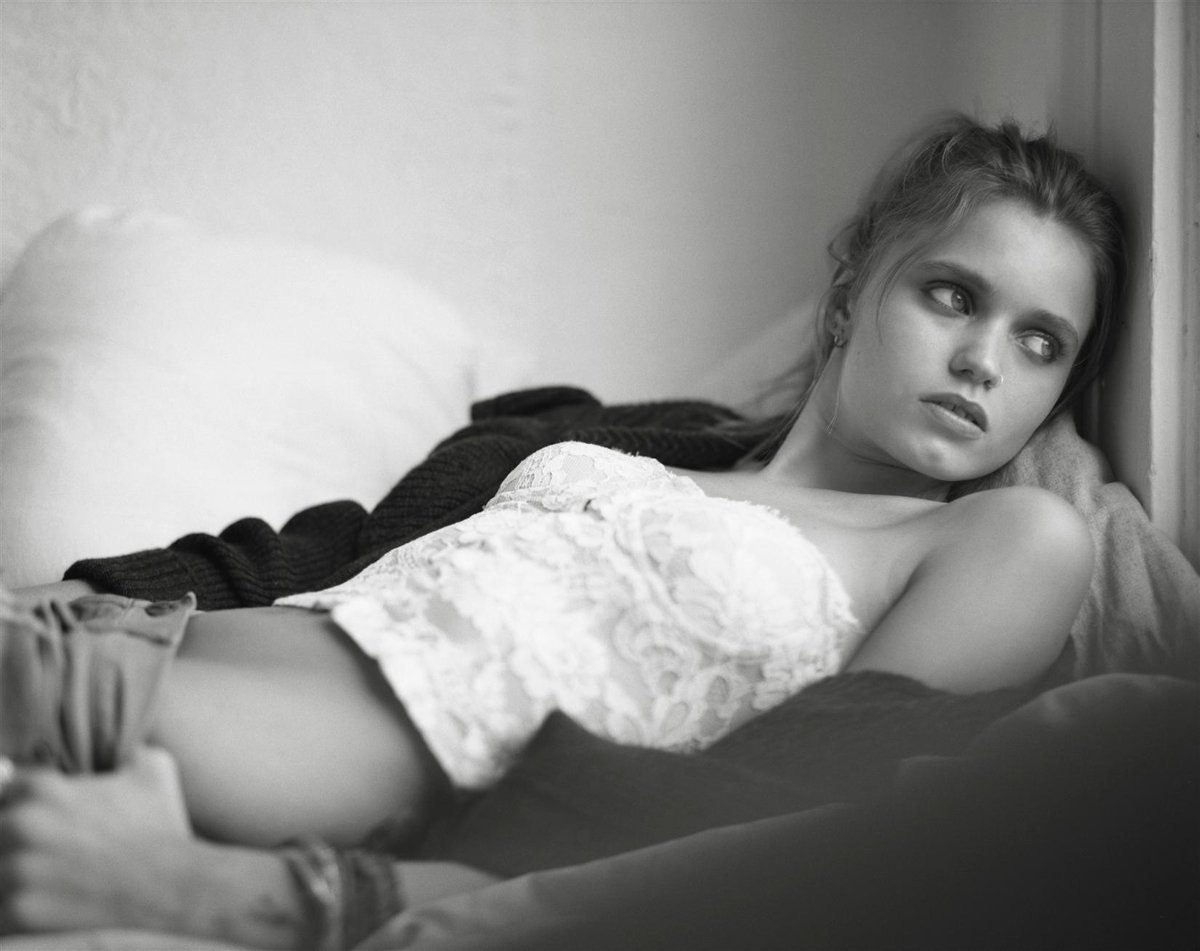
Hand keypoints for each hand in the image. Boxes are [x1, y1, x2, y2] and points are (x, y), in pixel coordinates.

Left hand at [0, 746, 195, 935]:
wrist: (174, 883)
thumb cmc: (163, 826)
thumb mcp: (153, 767)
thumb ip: (124, 748)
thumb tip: (118, 746)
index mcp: (43, 788)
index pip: (4, 790)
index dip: (20, 804)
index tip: (41, 821)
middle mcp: (22, 824)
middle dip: (12, 841)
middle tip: (43, 852)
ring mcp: (16, 870)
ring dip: (10, 874)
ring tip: (42, 879)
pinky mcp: (18, 911)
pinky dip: (11, 911)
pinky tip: (40, 905)